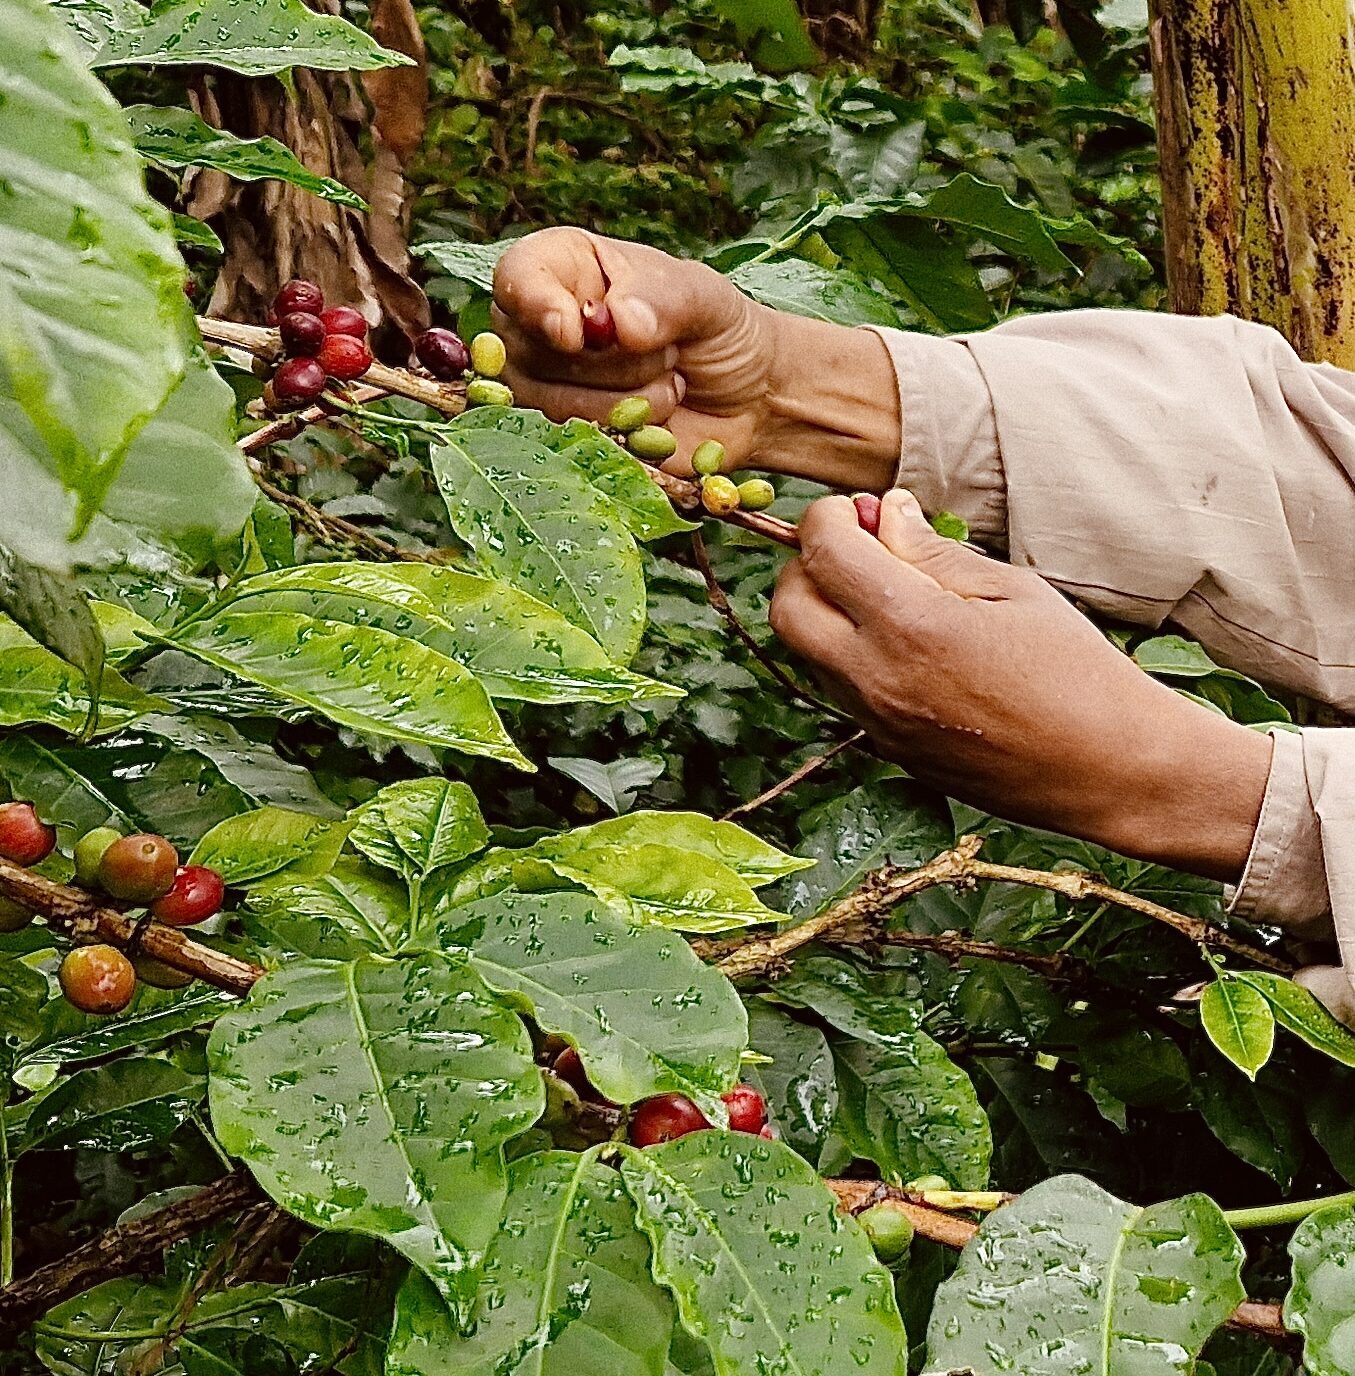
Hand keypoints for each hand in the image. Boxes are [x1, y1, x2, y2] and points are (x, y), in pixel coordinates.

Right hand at [491, 228, 899, 489]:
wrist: (747, 398)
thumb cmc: (718, 330)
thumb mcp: (704, 298)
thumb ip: (664, 301)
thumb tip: (620, 322)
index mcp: (565, 268)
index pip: (518, 278)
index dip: (537, 307)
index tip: (573, 332)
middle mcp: (541, 326)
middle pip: (536, 352)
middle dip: (615, 362)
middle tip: (668, 351)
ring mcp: (546, 385)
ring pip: (552, 404)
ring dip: (627, 402)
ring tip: (668, 383)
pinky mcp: (566, 436)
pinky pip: (573, 444)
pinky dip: (626, 436)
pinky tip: (659, 421)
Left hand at [769, 491, 1272, 880]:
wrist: (1110, 772)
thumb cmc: (1078, 673)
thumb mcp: (1013, 591)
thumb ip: (934, 554)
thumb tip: (886, 512)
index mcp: (911, 626)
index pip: (823, 550)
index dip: (828, 517)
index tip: (858, 510)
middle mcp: (877, 678)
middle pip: (787, 607)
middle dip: (807, 565)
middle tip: (859, 550)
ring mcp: (876, 722)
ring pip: (806, 653)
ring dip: (826, 613)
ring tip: (889, 596)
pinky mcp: (887, 750)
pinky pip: (840, 690)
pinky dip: (850, 654)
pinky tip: (907, 645)